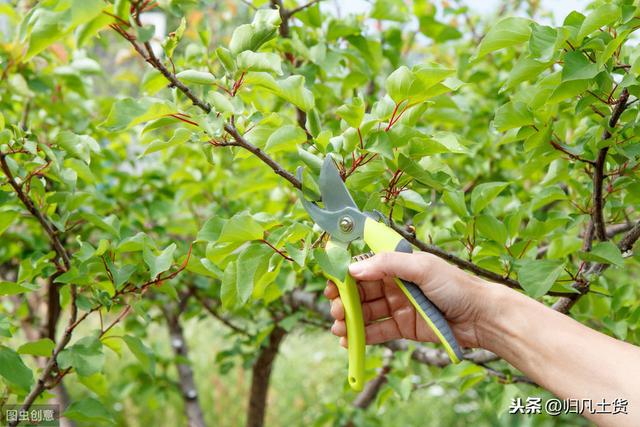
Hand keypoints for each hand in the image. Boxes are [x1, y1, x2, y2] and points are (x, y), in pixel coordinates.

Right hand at [324, 251, 496, 348]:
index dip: (345, 277)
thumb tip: (354, 269)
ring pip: (366, 312)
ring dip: (350, 320)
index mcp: (398, 265)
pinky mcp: (404, 327)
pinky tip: (348, 341)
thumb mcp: (423, 267)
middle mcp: (395, 285)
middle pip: (361, 292)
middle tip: (335, 311)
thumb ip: (388, 265)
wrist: (482, 317)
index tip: (331, 286)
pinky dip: (362, 336)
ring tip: (338, 329)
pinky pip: (378, 331)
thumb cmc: (456, 286)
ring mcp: (399, 307)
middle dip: (344, 301)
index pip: (364, 268)